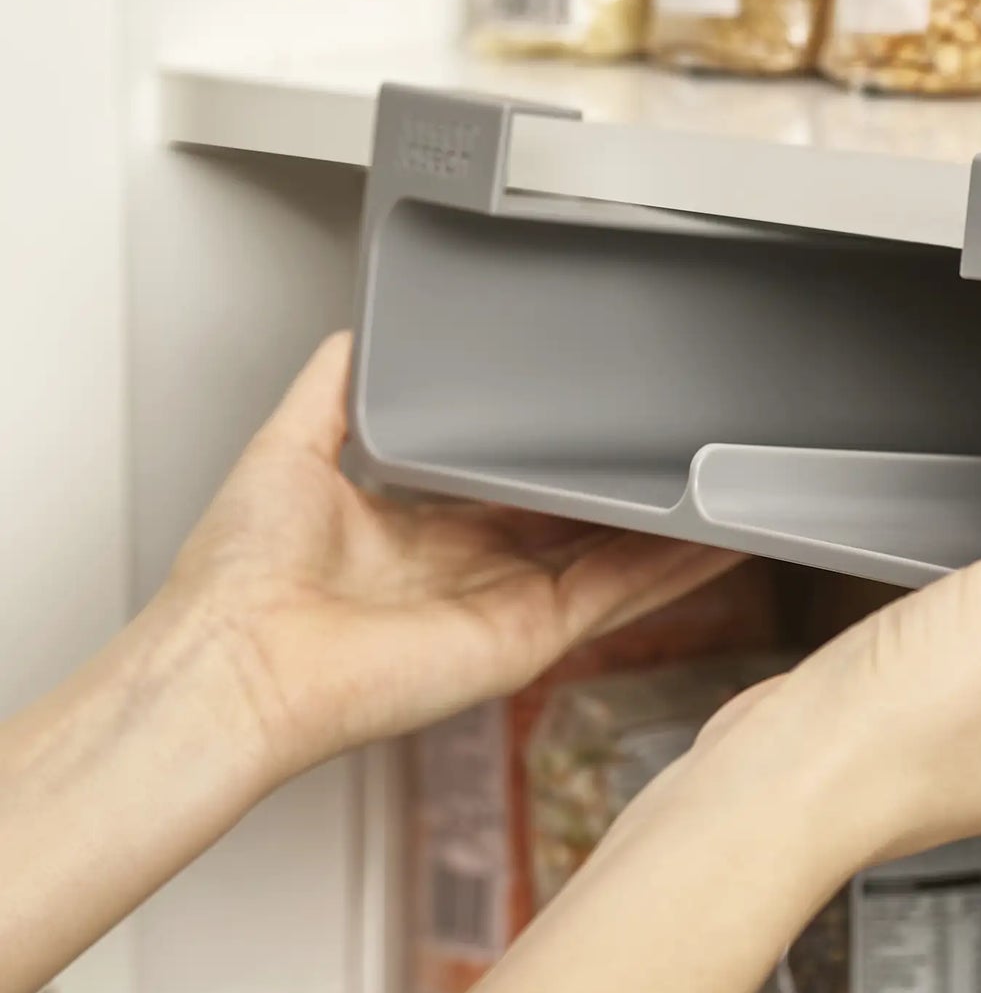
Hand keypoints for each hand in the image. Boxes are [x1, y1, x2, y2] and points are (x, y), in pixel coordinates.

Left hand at [148, 333, 743, 782]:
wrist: (234, 661)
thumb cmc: (238, 581)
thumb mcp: (290, 446)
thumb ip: (335, 386)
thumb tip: (355, 331)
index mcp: (422, 533)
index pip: (514, 492)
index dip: (563, 461)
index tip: (605, 426)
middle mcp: (472, 573)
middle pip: (577, 526)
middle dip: (633, 494)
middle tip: (688, 449)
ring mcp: (507, 608)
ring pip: (615, 560)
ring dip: (675, 530)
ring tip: (732, 490)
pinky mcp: (529, 637)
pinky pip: (619, 594)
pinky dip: (676, 567)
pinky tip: (719, 537)